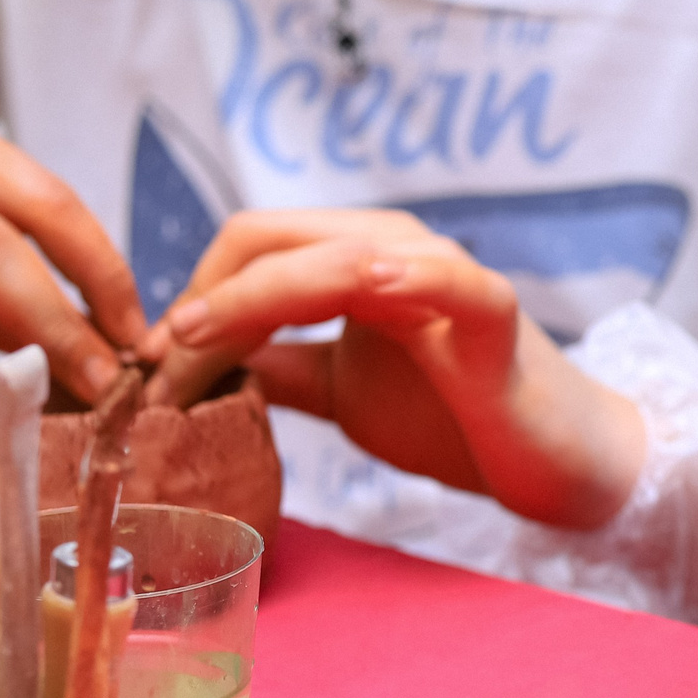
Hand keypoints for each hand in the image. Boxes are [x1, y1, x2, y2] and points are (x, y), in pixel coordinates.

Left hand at [153, 209, 643, 528]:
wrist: (553, 462)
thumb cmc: (456, 419)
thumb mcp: (339, 391)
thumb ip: (277, 365)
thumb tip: (189, 362)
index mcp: (354, 258)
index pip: (248, 246)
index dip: (188, 295)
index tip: (145, 366)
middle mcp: (393, 246)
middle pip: (270, 235)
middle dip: (200, 296)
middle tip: (156, 367)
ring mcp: (445, 272)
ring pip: (332, 254)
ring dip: (252, 297)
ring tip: (199, 346)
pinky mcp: (493, 311)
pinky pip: (440, 278)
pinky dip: (396, 277)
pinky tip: (362, 288)